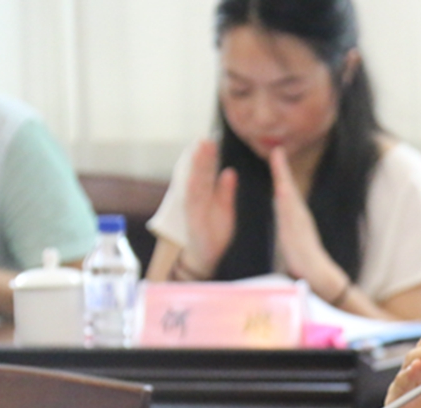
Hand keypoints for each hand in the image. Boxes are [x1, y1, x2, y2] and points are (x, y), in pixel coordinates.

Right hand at [182, 139, 236, 277]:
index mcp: (205, 195)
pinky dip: (192, 188)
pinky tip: (193, 175)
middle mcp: (196, 198)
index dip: (208, 156)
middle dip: (202, 156)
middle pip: (199, 173)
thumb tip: (229, 171)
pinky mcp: (192, 219)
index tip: (211, 139)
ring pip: (194, 183)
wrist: (206, 256)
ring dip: (196, 167)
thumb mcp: (225, 209)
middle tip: (204, 139)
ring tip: (199, 150)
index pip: (206, 172)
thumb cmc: (215, 232)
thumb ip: (226, 191)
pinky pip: (192, 201)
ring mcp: (192, 207)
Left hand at [269, 147, 351, 300]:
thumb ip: (287, 225)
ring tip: (278, 160)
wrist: (318, 275)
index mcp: (295, 216)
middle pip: (288, 187)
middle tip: (276, 149)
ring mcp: (300, 223)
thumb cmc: (303, 261)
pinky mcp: (299, 232)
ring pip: (290, 196)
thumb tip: (282, 217)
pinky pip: (291, 214)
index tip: (275, 155)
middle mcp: (299, 215)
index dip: (280, 173)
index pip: (286, 190)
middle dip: (282, 168)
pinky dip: (286, 200)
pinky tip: (281, 190)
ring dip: (284, 178)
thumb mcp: (291, 239)